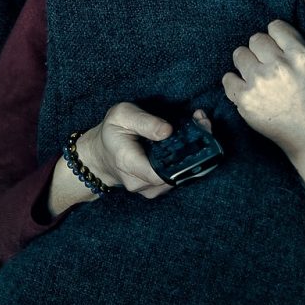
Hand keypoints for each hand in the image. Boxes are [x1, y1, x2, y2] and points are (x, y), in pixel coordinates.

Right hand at [77, 103, 212, 198]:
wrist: (101, 154)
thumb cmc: (112, 131)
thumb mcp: (122, 115)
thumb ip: (144, 122)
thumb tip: (168, 131)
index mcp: (128, 163)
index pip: (161, 172)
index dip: (185, 155)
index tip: (197, 131)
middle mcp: (140, 183)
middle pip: (177, 174)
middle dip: (196, 148)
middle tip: (202, 121)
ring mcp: (150, 189)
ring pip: (181, 176)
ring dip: (195, 153)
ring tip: (198, 126)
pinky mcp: (158, 189)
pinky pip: (178, 177)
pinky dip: (188, 160)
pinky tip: (190, 140)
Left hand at [222, 0, 304, 157]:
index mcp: (300, 54)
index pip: (272, 26)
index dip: (278, 40)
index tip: (284, 55)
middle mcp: (279, 67)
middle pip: (254, 39)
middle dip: (262, 52)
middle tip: (273, 68)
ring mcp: (259, 84)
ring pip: (239, 55)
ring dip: (248, 66)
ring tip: (263, 79)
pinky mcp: (244, 100)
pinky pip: (227, 78)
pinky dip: (237, 84)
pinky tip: (252, 91)